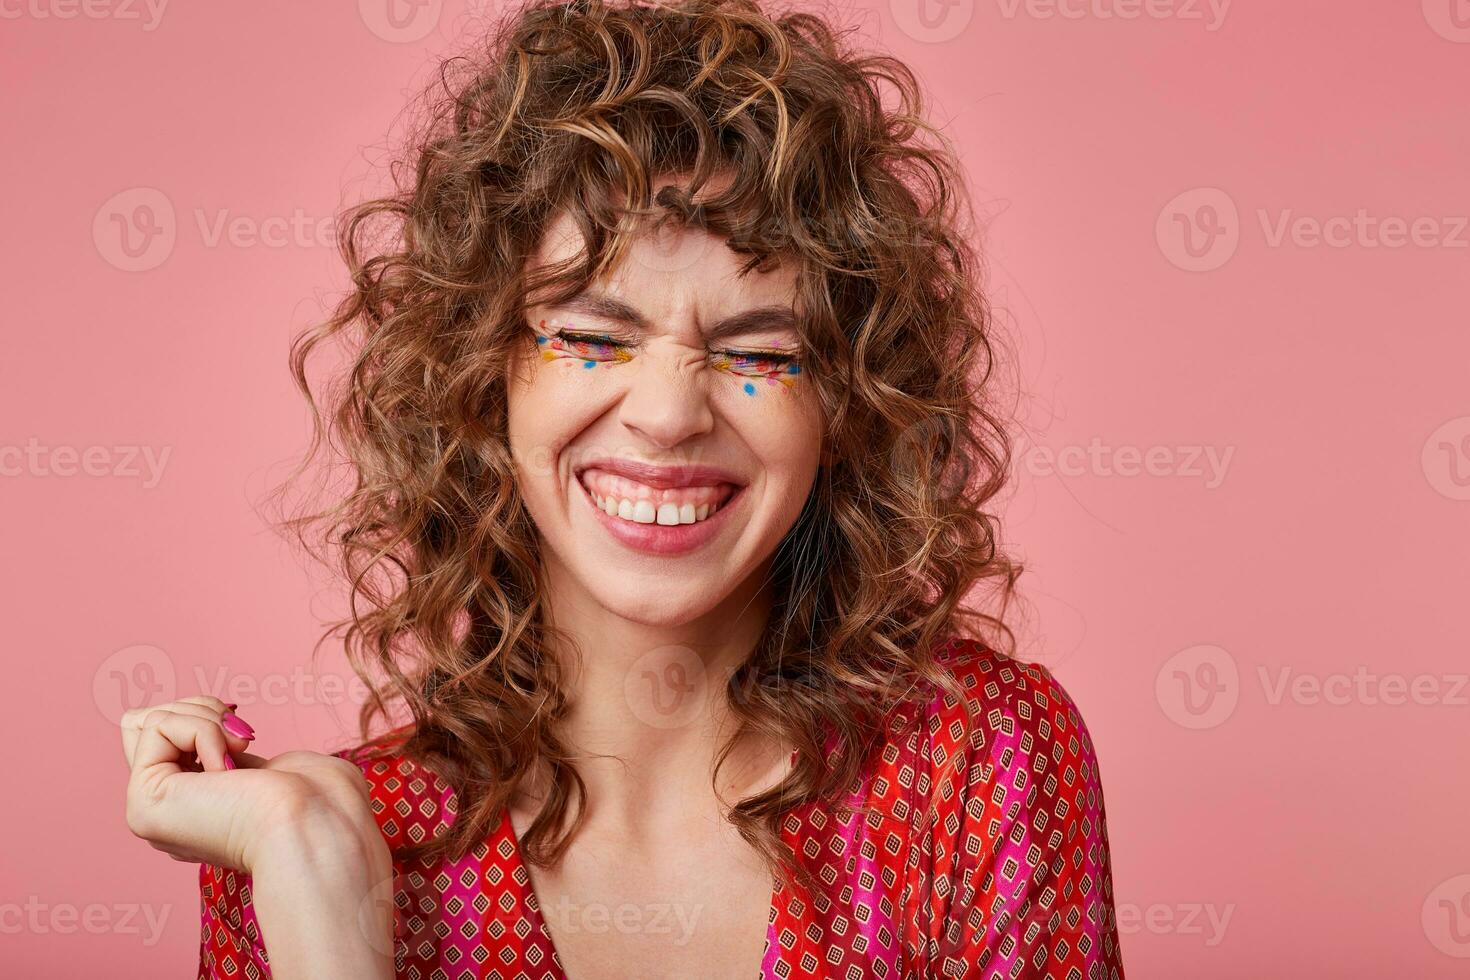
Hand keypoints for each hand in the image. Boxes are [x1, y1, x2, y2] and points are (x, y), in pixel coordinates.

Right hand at [120, 696, 384, 873]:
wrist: (318, 827)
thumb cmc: (317, 800)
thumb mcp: (271, 765)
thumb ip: (226, 753)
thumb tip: (205, 736)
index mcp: (196, 807)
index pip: (164, 736)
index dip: (200, 717)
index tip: (242, 734)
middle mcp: (167, 813)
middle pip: (145, 723)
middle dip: (199, 710)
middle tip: (241, 739)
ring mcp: (149, 811)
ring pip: (147, 720)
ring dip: (204, 719)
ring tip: (238, 751)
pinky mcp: (143, 804)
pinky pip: (155, 726)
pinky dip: (201, 731)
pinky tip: (226, 769)